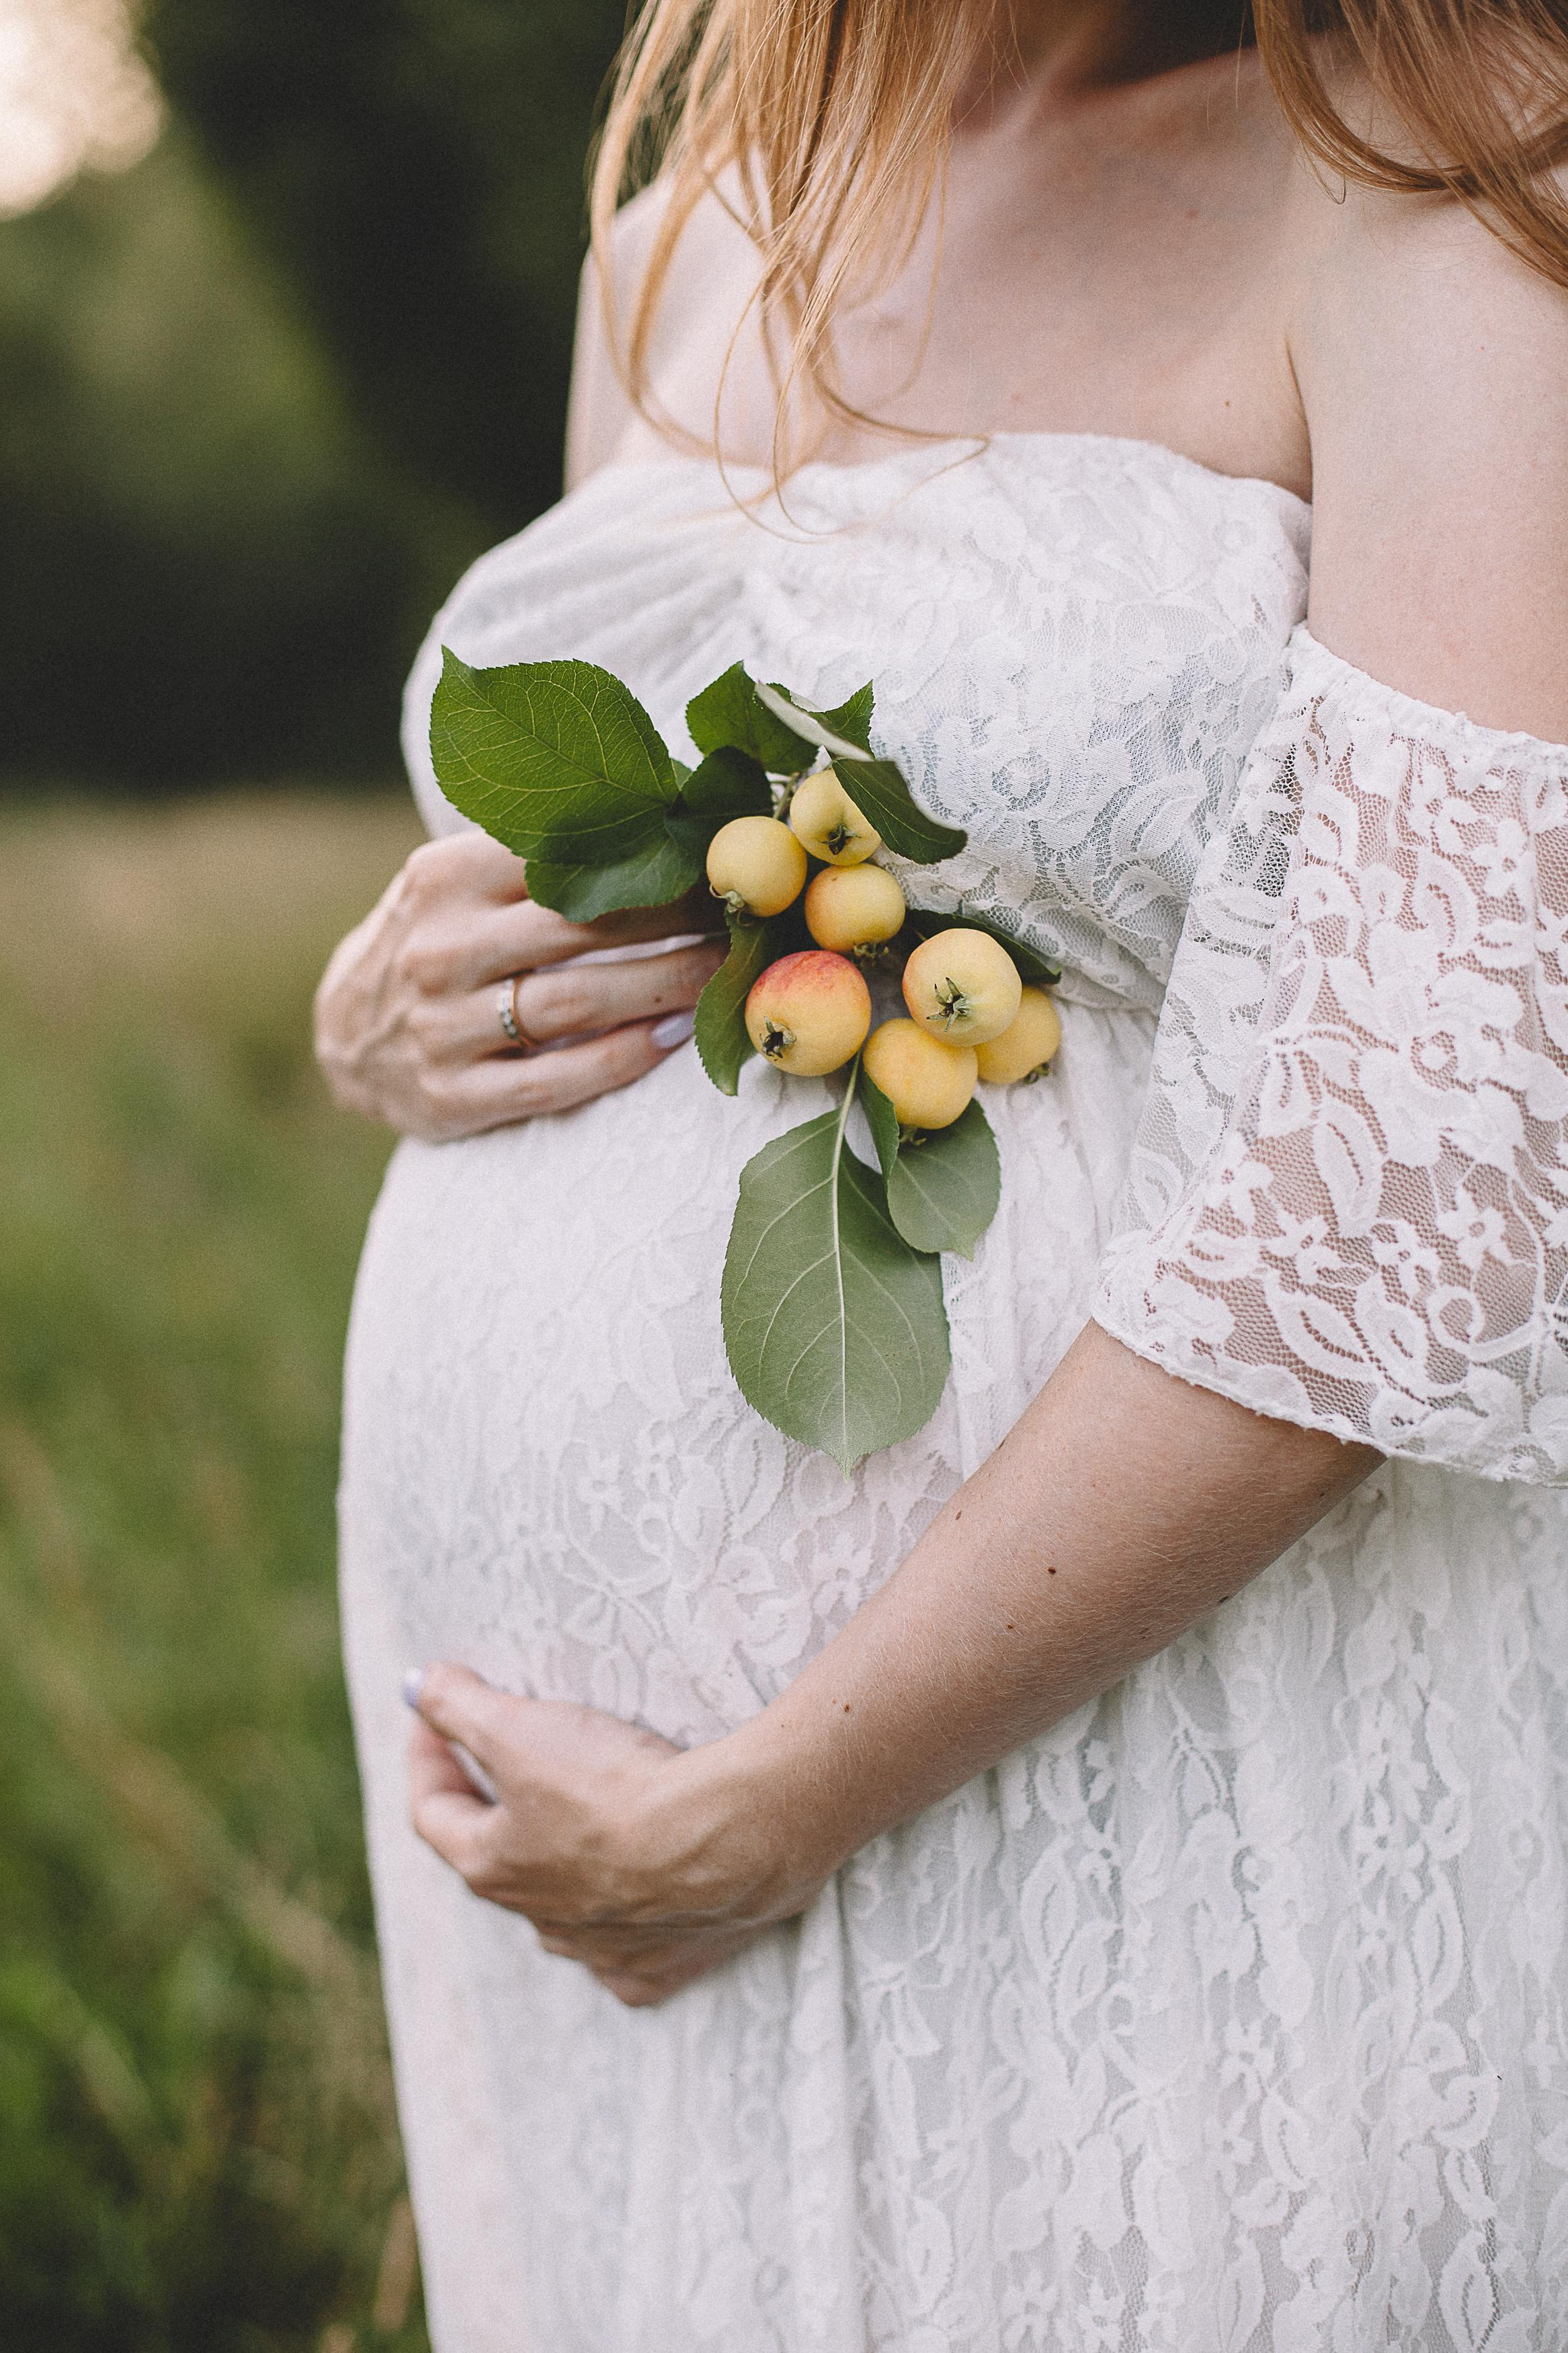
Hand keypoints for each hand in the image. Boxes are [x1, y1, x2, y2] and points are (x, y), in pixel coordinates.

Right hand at [314, 832, 725, 1140]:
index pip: (560, 855)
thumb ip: (536, 852)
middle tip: (742, 911)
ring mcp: (442, 1028)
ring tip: (727, 969)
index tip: (714, 851)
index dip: (647, 855)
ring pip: (579, 1001)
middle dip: (675, 917)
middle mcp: (439, 949)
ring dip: (667, 982)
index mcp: (444, 878)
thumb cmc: (437, 940)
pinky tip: (678, 1034)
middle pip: (583, 926)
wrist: (346, 1035)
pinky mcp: (452, 1097)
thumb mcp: (460, 879)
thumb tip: (663, 806)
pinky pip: (559, 1078)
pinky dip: (627, 1055)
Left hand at [407, 1665, 823, 2005]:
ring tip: (576, 1822)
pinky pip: (630, 1949)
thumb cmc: (611, 1786)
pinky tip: (641, 1897)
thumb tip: (418, 1685)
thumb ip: (458, 1706)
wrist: (724, 1839)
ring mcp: (601, 1950)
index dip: (428, 1758)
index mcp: (493, 1869)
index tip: (433, 1718)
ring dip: (560, 1868)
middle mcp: (540, 1921)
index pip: (434, 1812)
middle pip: (499, 1862)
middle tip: (502, 1762)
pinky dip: (628, 1921)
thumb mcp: (518, 1729)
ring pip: (564, 1909)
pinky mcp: (661, 1964)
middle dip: (495, 1811)